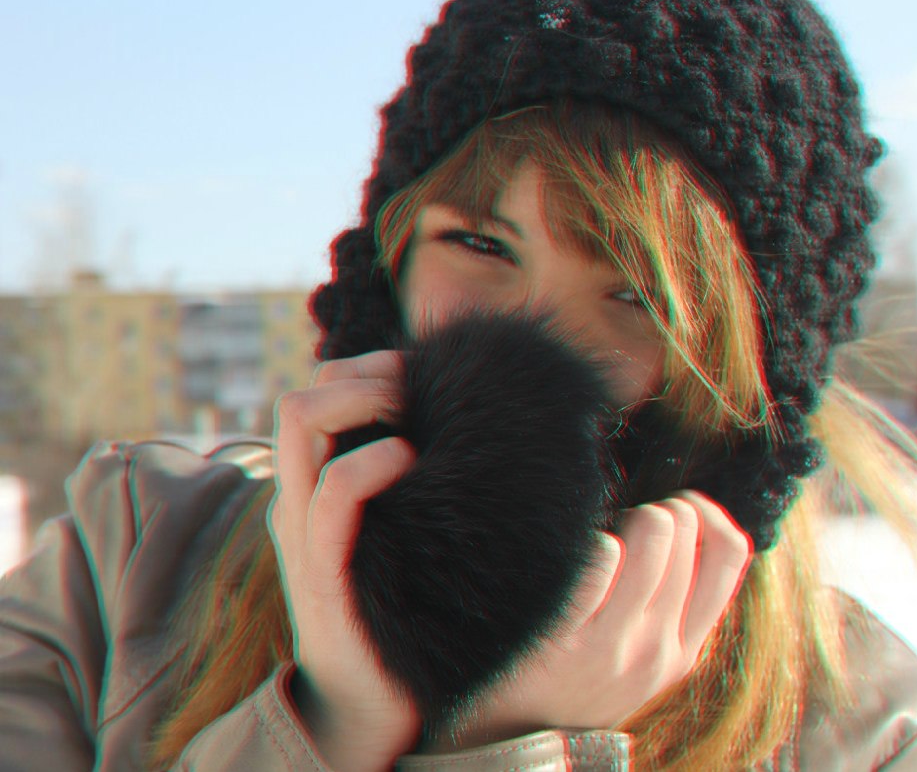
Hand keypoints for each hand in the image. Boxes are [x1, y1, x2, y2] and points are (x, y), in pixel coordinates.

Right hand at [268, 351, 422, 770]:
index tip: (419, 374)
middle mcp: (298, 501)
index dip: (364, 369)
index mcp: (313, 489)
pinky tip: (407, 458)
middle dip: (363, 374)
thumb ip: (408, 487)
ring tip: (411, 416)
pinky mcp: (324, 572)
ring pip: (303, 425)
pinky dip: (368, 461)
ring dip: (364, 398)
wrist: (367, 702)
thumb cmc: (396, 610)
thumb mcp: (396, 533)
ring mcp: (304, 533)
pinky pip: (332, 495)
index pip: (316, 395)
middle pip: (302, 396)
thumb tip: (464, 437)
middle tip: (416, 390)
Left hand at [438, 490, 752, 748]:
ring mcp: (612, 644)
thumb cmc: (576, 680)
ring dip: (627, 516)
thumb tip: (691, 528)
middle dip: (658, 508)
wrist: (512, 735)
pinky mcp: (564, 635)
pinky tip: (573, 556)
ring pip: (652, 532)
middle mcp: (655, 648)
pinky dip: (588, 540)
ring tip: (605, 535)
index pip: (731, 554)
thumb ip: (673, 607)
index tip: (682, 507)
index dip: (709, 512)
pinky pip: (599, 555)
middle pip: (684, 530)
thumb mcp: (643, 657)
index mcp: (684, 650)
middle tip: (630, 522)